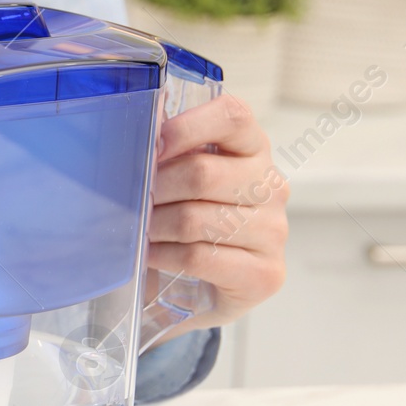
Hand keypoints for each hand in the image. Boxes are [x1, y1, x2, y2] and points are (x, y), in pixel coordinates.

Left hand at [146, 94, 287, 333]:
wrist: (208, 290)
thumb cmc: (192, 225)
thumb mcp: (182, 180)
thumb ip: (169, 151)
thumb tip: (141, 127)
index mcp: (253, 149)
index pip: (232, 115)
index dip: (186, 126)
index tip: (152, 147)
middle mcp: (271, 186)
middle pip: (201, 173)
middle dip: (155, 189)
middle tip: (132, 201)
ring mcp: (273, 231)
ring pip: (195, 219)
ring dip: (154, 226)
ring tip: (140, 231)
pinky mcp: (265, 273)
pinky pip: (198, 257)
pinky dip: (164, 255)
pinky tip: (152, 255)